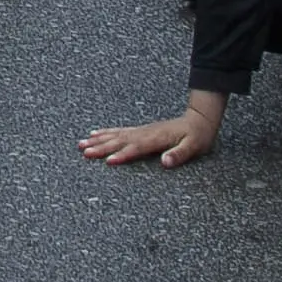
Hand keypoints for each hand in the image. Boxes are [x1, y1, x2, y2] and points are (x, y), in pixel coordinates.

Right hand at [79, 92, 222, 169]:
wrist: (200, 119)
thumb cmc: (198, 136)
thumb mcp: (194, 147)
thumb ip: (179, 154)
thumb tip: (165, 162)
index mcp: (157, 138)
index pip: (137, 148)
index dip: (123, 155)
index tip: (108, 161)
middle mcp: (146, 133)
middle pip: (120, 140)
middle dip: (101, 147)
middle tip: (84, 152)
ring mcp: (142, 130)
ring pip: (116, 135)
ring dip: (98, 139)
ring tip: (82, 144)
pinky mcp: (141, 130)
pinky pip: (120, 131)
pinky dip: (106, 132)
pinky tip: (95, 133)